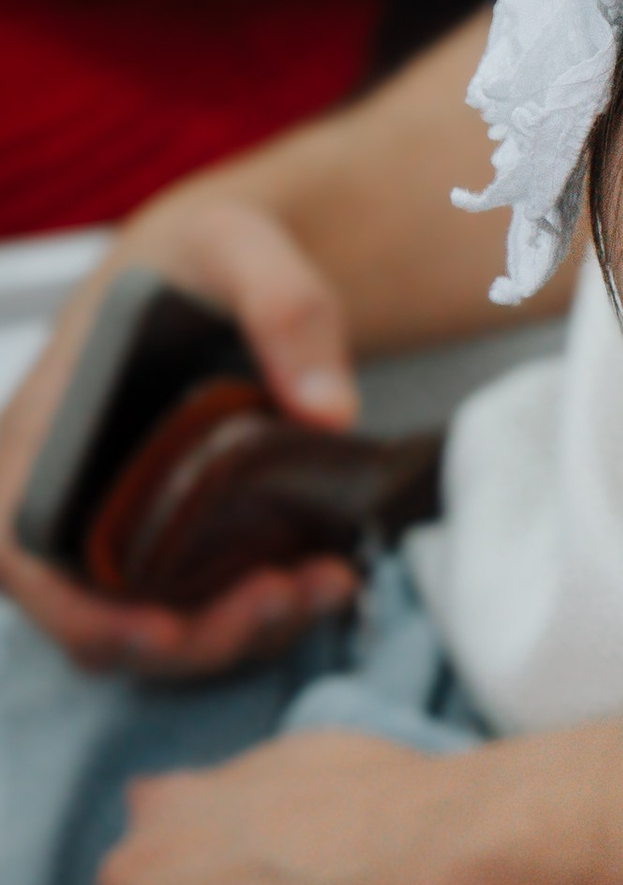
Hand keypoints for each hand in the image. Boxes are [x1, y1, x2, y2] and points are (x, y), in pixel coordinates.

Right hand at [0, 191, 362, 676]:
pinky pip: (199, 613)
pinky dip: (261, 617)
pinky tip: (330, 577)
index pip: (20, 554)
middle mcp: (62, 501)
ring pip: (155, 636)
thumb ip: (285, 309)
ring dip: (239, 635)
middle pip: (97, 624)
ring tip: (325, 583)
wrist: (220, 271)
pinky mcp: (169, 551)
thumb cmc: (202, 256)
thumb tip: (329, 414)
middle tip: (286, 595)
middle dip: (193, 636)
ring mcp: (114, 534)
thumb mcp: (241, 247)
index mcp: (37, 437)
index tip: (165, 627)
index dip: (80, 612)